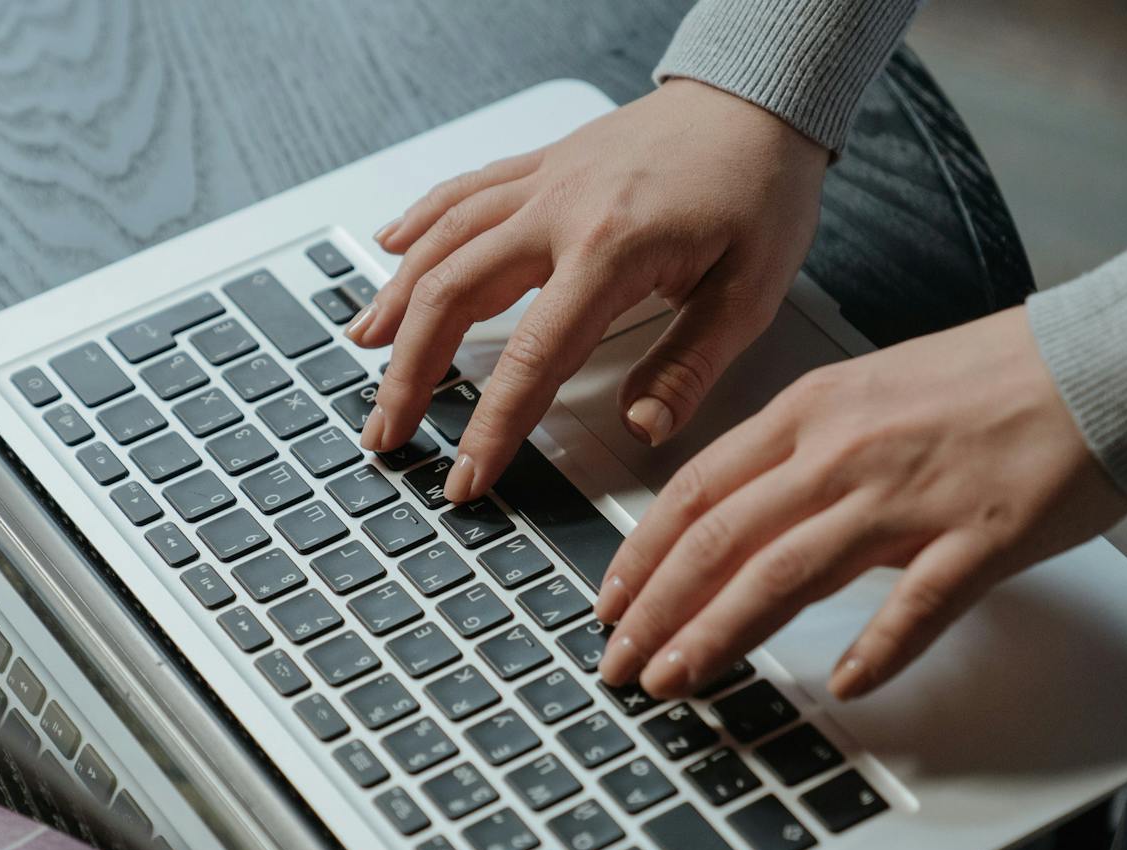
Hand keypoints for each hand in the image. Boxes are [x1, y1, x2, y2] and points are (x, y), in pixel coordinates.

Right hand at [348, 78, 830, 502]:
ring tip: (363, 354)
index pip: (531, 356)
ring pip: (441, 241)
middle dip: (409, 373)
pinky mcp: (541, 164)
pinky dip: (417, 225)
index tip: (466, 476)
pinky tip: (386, 251)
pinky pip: (461, 192)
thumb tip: (644, 428)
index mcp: (613, 249)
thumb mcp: (750, 291)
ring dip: (395, 302)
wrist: (759, 97)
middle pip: (452, 293)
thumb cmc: (762, 190)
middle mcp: (560, 208)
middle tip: (387, 432)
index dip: (492, 425)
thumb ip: (690, 365)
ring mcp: (543, 181)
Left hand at [592, 308, 1126, 699]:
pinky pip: (915, 605)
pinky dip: (875, 652)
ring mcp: (910, 496)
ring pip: (786, 573)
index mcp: (812, 413)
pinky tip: (841, 690)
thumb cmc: (995, 379)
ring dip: (719, 635)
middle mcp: (844, 453)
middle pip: (720, 539)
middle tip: (620, 666)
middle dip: (656, 610)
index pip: (696, 491)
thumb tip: (740, 515)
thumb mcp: (869, 392)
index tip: (607, 604)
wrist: (1109, 358)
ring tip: (678, 684)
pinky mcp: (980, 537)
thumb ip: (802, 451)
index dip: (640, 555)